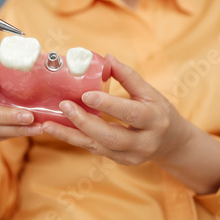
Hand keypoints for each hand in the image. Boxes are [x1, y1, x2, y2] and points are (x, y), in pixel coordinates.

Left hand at [42, 54, 219, 193]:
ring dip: (71, 135)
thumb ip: (128, 76)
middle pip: (111, 136)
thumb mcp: (149, 92)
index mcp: (154, 120)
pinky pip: (93, 149)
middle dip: (84, 122)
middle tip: (64, 106)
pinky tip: (57, 130)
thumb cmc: (158, 111)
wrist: (171, 142)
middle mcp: (144, 142)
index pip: (130, 113)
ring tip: (48, 124)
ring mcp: (130, 156)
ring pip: (97, 147)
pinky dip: (74, 139)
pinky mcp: (119, 161)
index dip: (108, 104)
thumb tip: (106, 58)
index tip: (86, 94)